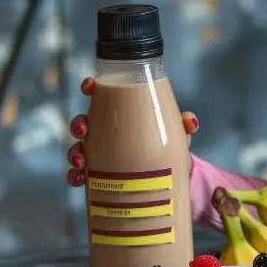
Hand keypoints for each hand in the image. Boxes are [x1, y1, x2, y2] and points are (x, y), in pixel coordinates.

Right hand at [66, 76, 200, 185]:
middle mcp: (105, 131)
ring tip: (82, 161)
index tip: (90, 86)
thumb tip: (191, 122)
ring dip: (75, 152)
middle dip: (78, 124)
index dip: (90, 87)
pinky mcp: (98, 174)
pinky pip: (80, 174)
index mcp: (121, 113)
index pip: (100, 95)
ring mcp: (99, 152)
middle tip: (83, 130)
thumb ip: (184, 125)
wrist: (169, 175)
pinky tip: (79, 179)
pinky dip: (75, 176)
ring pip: (78, 148)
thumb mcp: (176, 133)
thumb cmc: (167, 143)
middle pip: (83, 122)